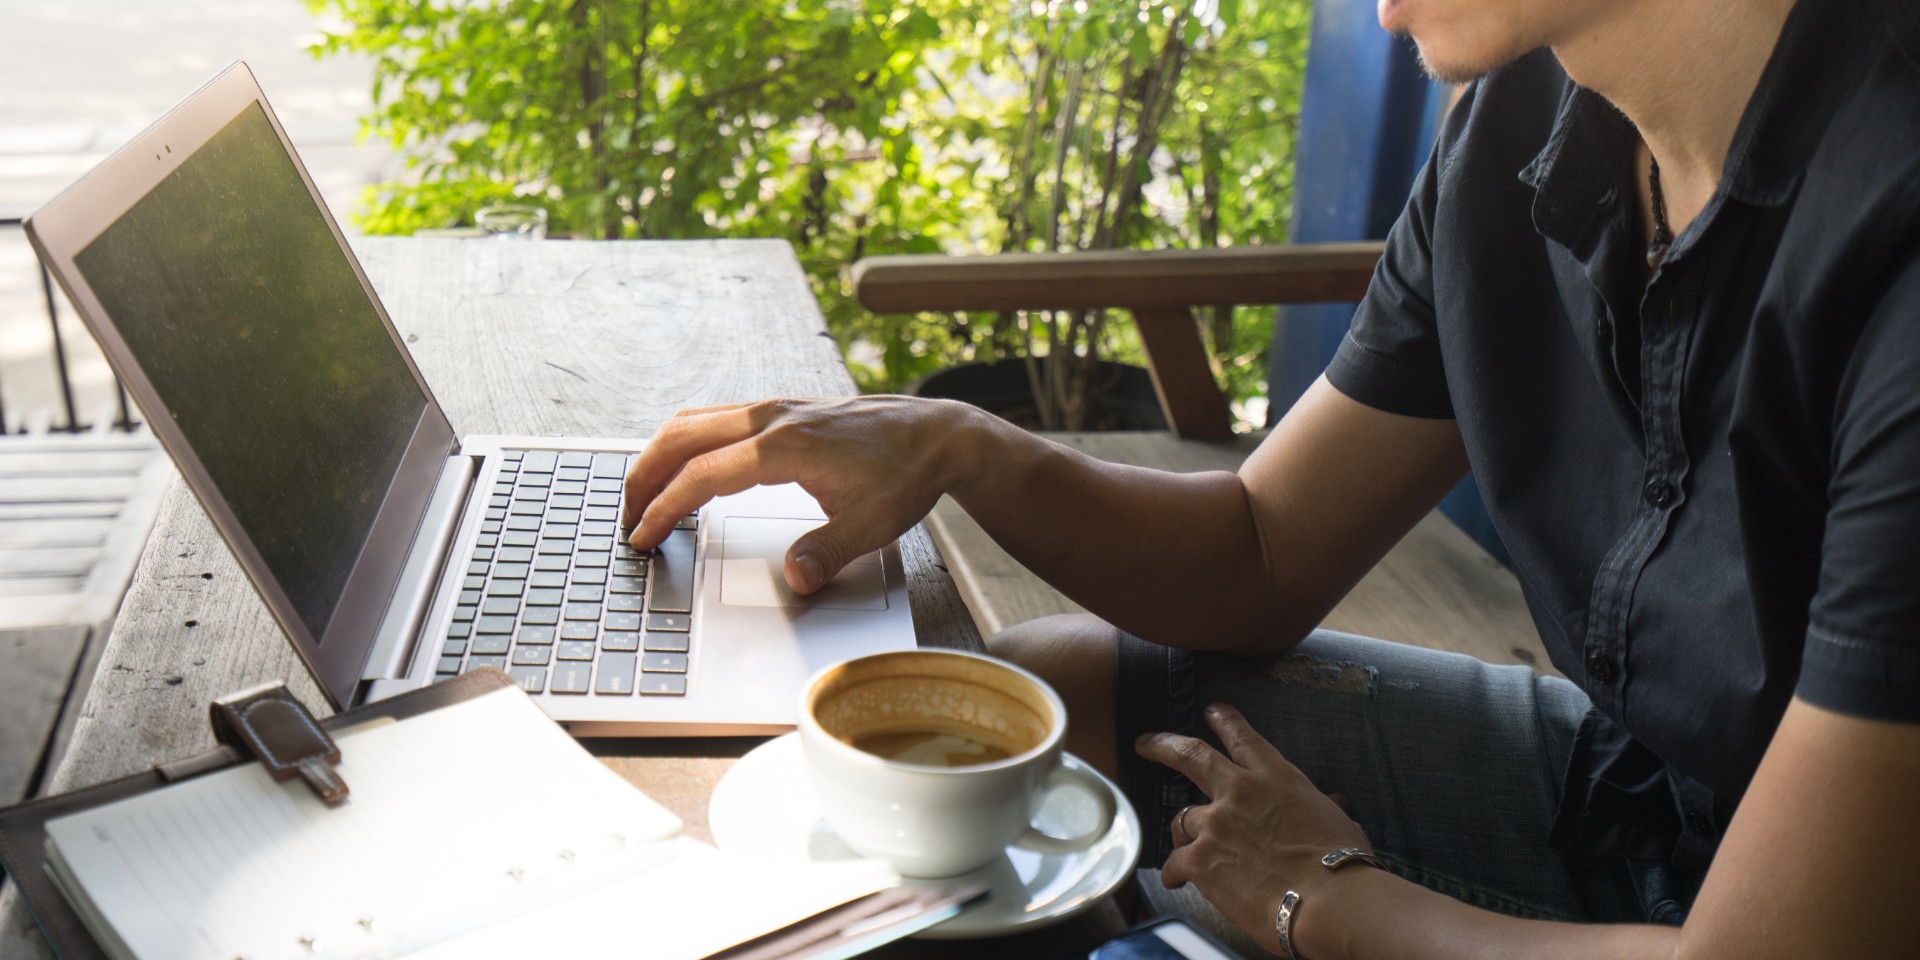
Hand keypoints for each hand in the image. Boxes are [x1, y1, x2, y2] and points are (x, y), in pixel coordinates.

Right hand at [622, 396, 973, 593]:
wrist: (936, 434)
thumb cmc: (906, 475)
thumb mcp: (874, 523)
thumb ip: (830, 552)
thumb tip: (795, 578)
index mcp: (783, 447)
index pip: (701, 475)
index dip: (663, 508)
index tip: (641, 536)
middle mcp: (770, 418)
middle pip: (680, 437)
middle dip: (642, 476)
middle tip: (625, 517)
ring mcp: (773, 408)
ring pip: (692, 420)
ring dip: (659, 454)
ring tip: (643, 495)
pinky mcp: (780, 409)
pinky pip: (714, 417)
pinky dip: (684, 441)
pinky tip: (685, 468)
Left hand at [1136, 702, 1372, 955]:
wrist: (1330, 900)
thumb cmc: (1344, 863)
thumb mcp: (1336, 821)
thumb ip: (1323, 806)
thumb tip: (1336, 803)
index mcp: (1275, 777)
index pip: (1243, 738)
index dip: (1225, 720)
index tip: (1211, 710)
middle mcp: (1239, 792)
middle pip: (1190, 755)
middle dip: (1163, 745)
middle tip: (1145, 743)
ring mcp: (1215, 824)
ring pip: (1182, 819)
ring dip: (1185, 834)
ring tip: (1187, 850)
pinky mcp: (1200, 860)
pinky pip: (1174, 862)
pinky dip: (1174, 873)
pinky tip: (1177, 881)